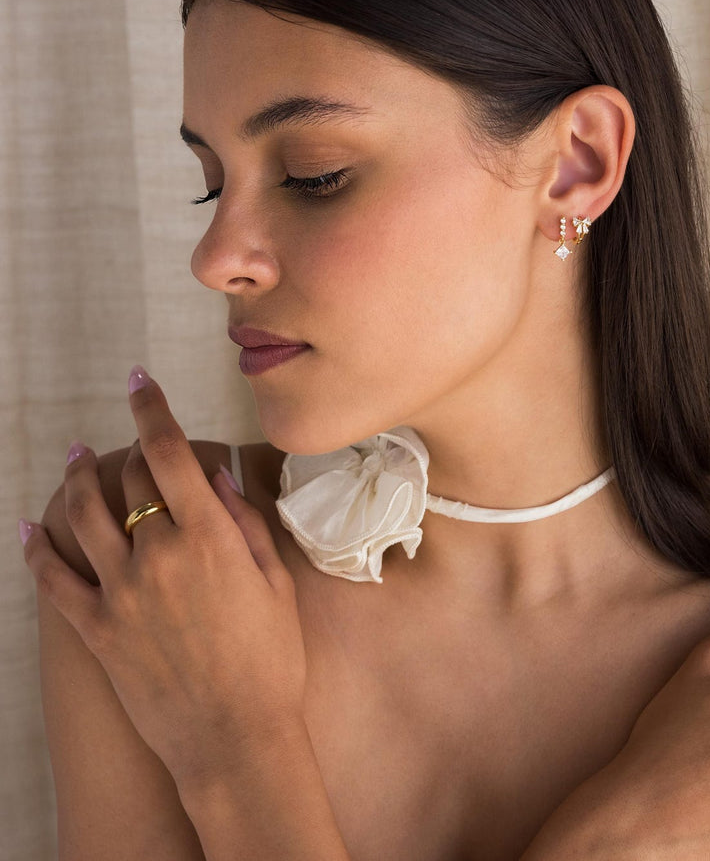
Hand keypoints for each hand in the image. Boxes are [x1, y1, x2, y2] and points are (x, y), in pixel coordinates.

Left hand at [21, 366, 306, 789]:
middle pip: (128, 479)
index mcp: (208, 536)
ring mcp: (120, 593)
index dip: (151, 408)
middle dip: (129, 449)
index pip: (168, 452)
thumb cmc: (271, 657)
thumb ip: (244, 522)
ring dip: (73, 481)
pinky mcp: (96, 631)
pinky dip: (36, 550)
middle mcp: (157, 554)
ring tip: (72, 460)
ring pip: (82, 517)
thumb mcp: (274, 581)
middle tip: (132, 441)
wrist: (236, 734)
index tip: (140, 381)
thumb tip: (217, 477)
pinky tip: (28, 529)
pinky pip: (54, 581)